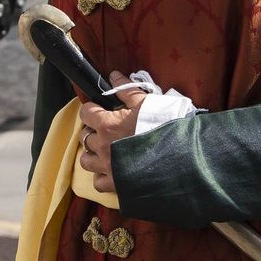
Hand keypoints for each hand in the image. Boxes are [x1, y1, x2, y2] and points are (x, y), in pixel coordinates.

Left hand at [77, 71, 148, 194]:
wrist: (176, 157)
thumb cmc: (160, 127)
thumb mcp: (146, 103)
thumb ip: (127, 89)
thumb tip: (114, 75)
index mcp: (107, 124)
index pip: (85, 113)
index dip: (91, 110)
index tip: (99, 111)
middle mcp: (103, 146)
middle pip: (84, 137)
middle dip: (92, 132)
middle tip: (105, 131)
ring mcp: (107, 167)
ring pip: (86, 160)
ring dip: (92, 155)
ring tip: (105, 152)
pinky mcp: (115, 184)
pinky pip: (97, 182)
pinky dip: (101, 176)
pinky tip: (111, 170)